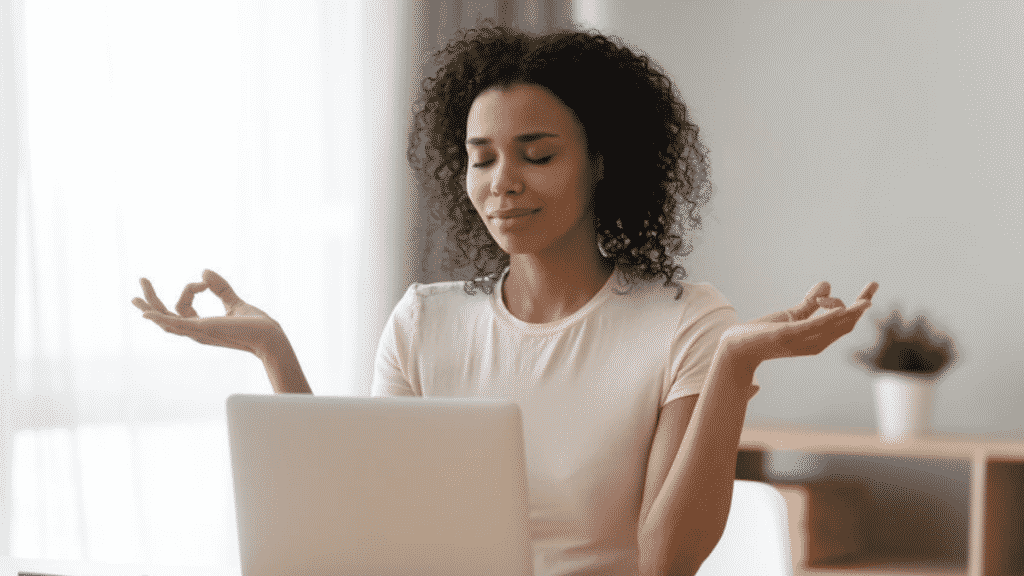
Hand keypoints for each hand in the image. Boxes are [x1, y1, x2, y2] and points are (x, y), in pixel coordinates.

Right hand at [132, 269, 282, 357]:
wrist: (269, 336)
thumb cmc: (256, 324)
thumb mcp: (234, 301)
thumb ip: (220, 287)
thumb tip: (204, 271)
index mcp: (201, 326)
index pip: (182, 305)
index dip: (190, 288)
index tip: (204, 281)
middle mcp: (195, 331)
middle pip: (165, 316)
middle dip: (151, 299)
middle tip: (141, 281)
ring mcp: (197, 332)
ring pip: (165, 320)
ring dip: (151, 305)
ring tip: (138, 291)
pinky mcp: (203, 329)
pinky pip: (176, 324)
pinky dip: (160, 318)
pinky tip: (146, 313)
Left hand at [721, 281, 879, 368]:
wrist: (738, 347)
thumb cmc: (765, 334)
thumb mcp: (792, 316)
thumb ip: (810, 303)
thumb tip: (828, 283)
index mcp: (818, 339)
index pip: (846, 322)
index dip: (860, 305)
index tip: (872, 287)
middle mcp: (814, 343)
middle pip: (845, 324)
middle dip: (861, 306)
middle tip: (873, 285)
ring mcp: (801, 340)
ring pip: (833, 327)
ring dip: (850, 312)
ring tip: (865, 300)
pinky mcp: (787, 335)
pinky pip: (812, 327)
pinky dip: (828, 319)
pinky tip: (840, 309)